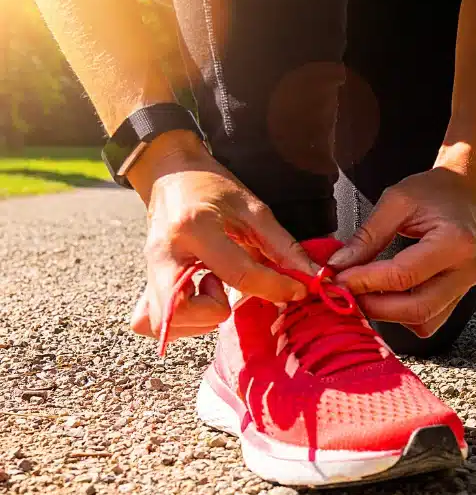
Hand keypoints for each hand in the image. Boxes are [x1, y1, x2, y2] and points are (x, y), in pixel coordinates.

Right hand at [128, 130, 317, 342]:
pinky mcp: (144, 281)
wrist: (169, 172)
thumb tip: (311, 276)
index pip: (239, 275)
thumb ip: (282, 245)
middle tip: (228, 290)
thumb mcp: (252, 207)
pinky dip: (179, 322)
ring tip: (213, 287)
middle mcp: (165, 254)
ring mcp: (149, 270)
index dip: (275, 288)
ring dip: (199, 318)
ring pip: (164, 322)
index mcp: (195, 228)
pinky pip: (150, 321)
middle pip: (183, 310)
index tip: (295, 290)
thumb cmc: (212, 186)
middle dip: (215, 312)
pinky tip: (198, 299)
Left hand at [328, 166, 475, 337]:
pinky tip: (387, 297)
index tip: (336, 279)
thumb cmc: (433, 191)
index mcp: (455, 241)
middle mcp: (465, 270)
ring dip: (389, 316)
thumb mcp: (396, 202)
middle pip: (416, 308)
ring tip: (364, 294)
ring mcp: (466, 287)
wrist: (465, 192)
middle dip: (374, 307)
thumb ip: (367, 236)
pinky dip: (404, 316)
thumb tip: (337, 266)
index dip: (365, 282)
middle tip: (345, 294)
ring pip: (424, 322)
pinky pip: (429, 321)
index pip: (403, 275)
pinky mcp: (459, 296)